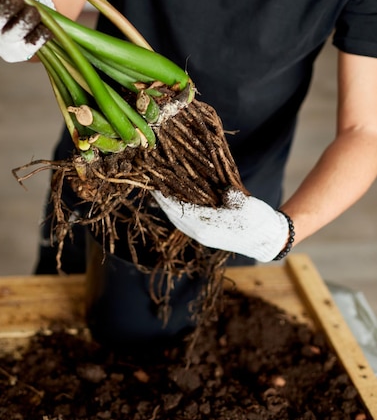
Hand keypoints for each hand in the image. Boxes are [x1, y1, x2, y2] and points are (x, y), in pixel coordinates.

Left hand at [152, 189, 289, 261]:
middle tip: (151, 180)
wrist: (268, 240)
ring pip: (177, 218)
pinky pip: (184, 220)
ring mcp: (202, 235)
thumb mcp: (248, 206)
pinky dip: (176, 208)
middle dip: (161, 197)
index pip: (178, 207)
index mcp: (206, 226)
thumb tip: (224, 191)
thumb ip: (234, 197)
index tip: (154, 179)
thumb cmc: (259, 221)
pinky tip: (174, 198)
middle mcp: (199, 233)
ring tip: (158, 188)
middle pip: (172, 213)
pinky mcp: (206, 234)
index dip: (165, 193)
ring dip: (167, 204)